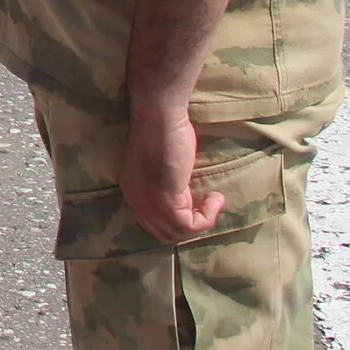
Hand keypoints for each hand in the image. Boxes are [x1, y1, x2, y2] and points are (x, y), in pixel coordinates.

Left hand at [121, 100, 224, 244]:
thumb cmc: (165, 131)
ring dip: (202, 222)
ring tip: (214, 201)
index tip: (197, 203)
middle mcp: (136, 201)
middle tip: (207, 205)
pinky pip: (189, 226)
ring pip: (177, 234)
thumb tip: (186, 199)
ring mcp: (149, 202)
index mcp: (133, 192)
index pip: (154, 225)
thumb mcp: (164, 165)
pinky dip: (207, 218)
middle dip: (191, 225)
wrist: (159, 114)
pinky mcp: (166, 199)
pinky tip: (216, 199)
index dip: (179, 220)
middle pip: (164, 234)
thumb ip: (169, 185)